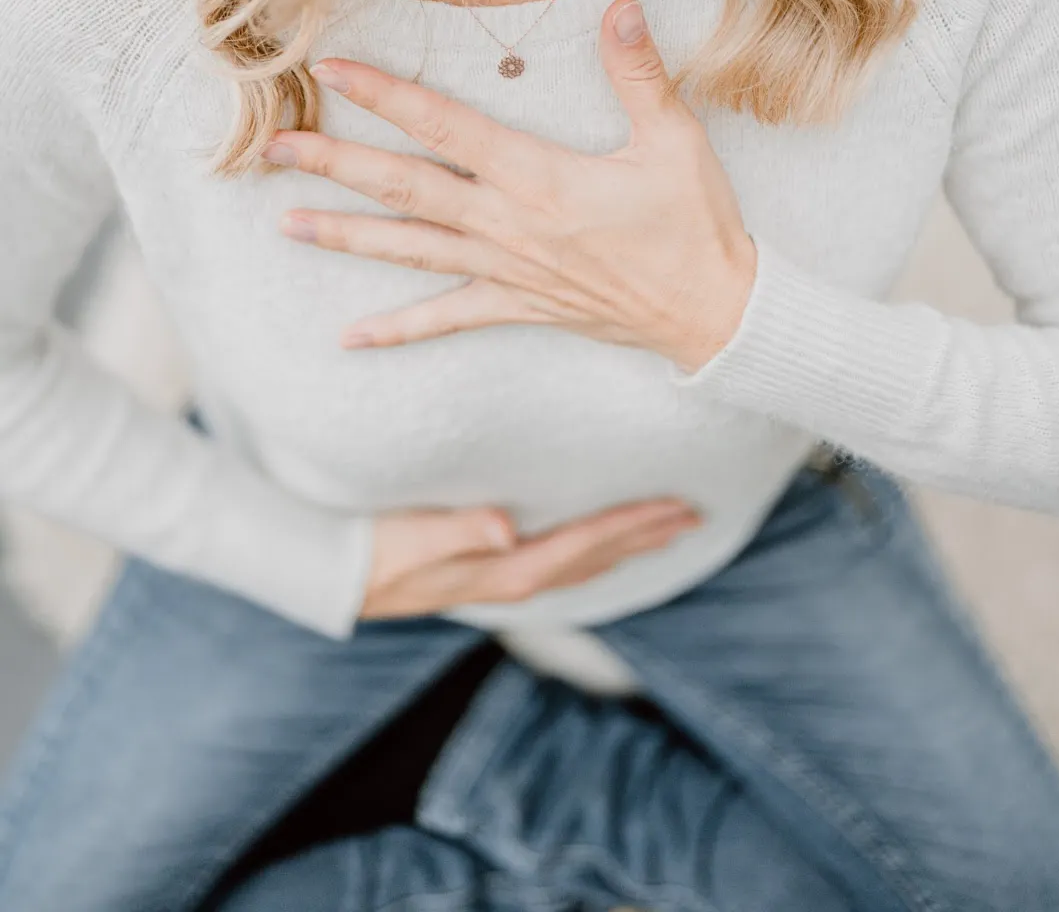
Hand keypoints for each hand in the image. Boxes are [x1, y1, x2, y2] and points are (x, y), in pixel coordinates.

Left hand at [263, 0, 757, 374]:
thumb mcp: (675, 140)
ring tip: (285, 223)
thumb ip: (639, 72)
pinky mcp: (517, 305)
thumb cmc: (694, 224)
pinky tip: (350, 336)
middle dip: (335, 164)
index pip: (444, 125)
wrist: (713, 313)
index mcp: (537, 176)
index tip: (331, 68)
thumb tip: (619, 6)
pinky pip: (446, 318)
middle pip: (403, 187)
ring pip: (408, 250)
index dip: (385, 93)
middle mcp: (507, 224)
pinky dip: (397, 329)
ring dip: (345, 235)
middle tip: (272, 148)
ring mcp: (506, 270)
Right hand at [360, 496, 704, 618]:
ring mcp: (503, 580)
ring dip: (627, 544)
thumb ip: (458, 530)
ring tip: (667, 527)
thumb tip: (506, 528)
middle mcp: (513, 580)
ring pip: (583, 563)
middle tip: (694, 513)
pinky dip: (593, 550)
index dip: (630, 525)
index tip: (674, 507)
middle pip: (596, 556)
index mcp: (504, 571)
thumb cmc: (370, 550)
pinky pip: (560, 563)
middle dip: (645, 535)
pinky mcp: (490, 573)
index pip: (583, 544)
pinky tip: (601, 544)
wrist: (334, 577)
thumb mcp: (410, 537)